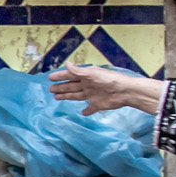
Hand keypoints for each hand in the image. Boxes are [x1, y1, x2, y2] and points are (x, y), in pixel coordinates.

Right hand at [48, 65, 166, 115]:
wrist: (125, 91)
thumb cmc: (109, 80)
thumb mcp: (92, 74)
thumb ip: (78, 71)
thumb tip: (66, 64)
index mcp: (86, 76)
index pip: (70, 75)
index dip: (60, 76)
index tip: (50, 78)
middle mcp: (88, 85)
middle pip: (71, 86)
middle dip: (61, 87)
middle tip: (50, 89)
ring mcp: (92, 95)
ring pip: (76, 95)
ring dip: (67, 96)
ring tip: (56, 98)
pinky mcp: (98, 104)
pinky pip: (90, 108)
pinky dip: (86, 111)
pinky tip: (82, 113)